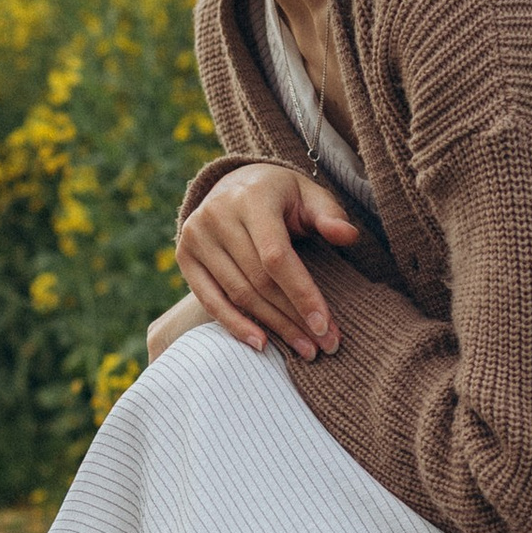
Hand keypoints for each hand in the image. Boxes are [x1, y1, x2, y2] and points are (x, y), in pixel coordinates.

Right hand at [174, 161, 359, 359]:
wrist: (235, 184)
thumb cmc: (282, 196)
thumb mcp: (309, 196)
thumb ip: (330, 215)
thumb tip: (348, 236)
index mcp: (252, 197)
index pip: (276, 256)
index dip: (301, 293)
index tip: (325, 325)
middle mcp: (217, 214)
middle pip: (258, 280)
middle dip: (293, 317)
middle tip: (323, 345)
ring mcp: (195, 235)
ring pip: (238, 294)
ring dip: (273, 326)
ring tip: (303, 348)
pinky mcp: (183, 255)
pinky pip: (210, 300)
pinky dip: (235, 325)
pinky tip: (261, 343)